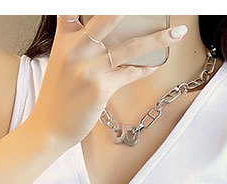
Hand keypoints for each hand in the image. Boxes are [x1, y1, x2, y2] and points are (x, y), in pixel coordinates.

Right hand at [28, 15, 188, 149]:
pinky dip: (145, 69)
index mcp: (65, 39)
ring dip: (158, 39)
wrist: (49, 128)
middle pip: (108, 17)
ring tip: (177, 33)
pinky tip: (156, 65)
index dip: (92, 2)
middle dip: (130, 9)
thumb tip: (113, 34)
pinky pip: (130, 74)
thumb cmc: (59, 96)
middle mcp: (76, 49)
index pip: (73, 8)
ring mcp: (89, 69)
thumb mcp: (61, 61)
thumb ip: (78, 42)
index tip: (120, 3)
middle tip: (154, 4)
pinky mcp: (100, 89)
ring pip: (130, 47)